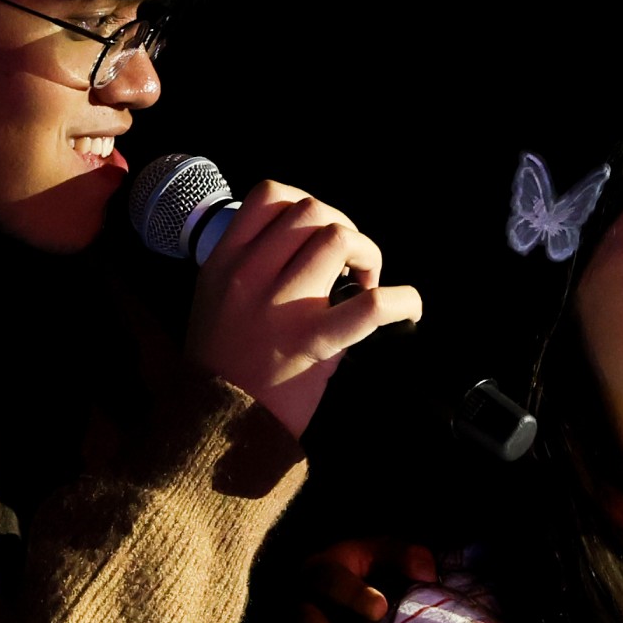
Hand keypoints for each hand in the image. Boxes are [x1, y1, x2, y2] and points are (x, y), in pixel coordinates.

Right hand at [184, 180, 424, 441]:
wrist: (215, 426)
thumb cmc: (222, 368)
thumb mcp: (215, 303)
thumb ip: (250, 270)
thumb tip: (307, 252)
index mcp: (223, 262)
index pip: (268, 196)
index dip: (306, 206)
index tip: (318, 235)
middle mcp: (249, 274)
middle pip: (311, 211)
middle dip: (343, 230)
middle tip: (350, 265)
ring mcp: (280, 305)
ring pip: (338, 237)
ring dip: (366, 254)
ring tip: (365, 285)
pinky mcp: (311, 342)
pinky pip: (369, 306)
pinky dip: (401, 302)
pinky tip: (407, 309)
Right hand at [291, 538, 441, 622]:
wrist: (321, 592)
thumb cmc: (361, 573)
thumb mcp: (377, 554)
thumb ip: (401, 555)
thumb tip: (427, 571)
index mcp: (319, 570)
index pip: (329, 579)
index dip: (352, 594)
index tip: (380, 609)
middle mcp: (296, 603)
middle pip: (302, 622)